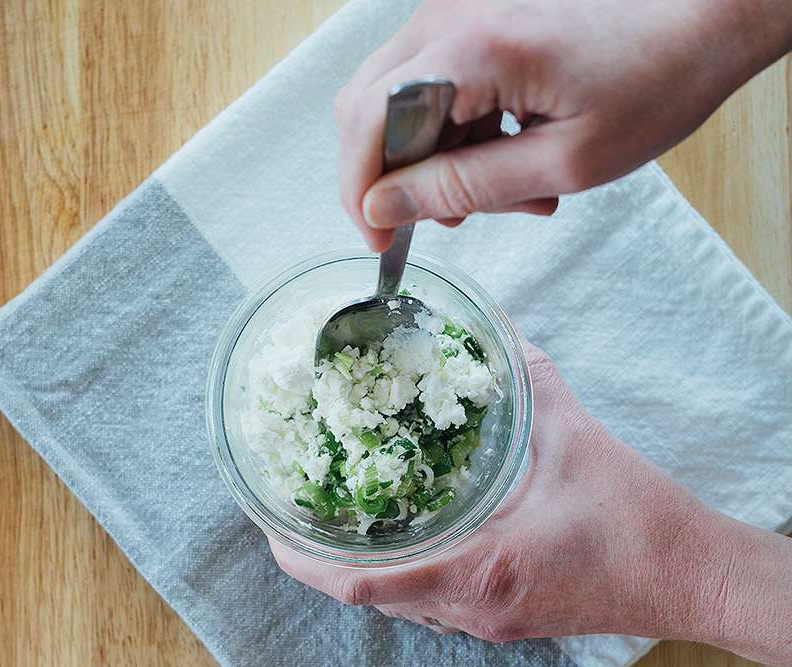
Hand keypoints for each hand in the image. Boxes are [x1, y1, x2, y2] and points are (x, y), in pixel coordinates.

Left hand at [271, 336, 791, 666]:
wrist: (688, 578)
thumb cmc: (636, 520)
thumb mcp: (573, 437)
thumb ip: (523, 377)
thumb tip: (490, 326)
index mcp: (480, 570)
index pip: (364, 584)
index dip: (305, 559)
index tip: (271, 528)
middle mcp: (471, 609)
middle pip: (367, 598)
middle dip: (319, 559)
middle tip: (289, 513)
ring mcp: (484, 623)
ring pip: (396, 606)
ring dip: (356, 568)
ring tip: (329, 522)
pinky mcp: (500, 620)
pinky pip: (427, 605)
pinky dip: (396, 575)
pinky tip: (396, 538)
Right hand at [335, 0, 791, 250]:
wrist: (707, 15)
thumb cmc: (655, 82)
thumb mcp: (560, 162)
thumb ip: (462, 188)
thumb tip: (383, 208)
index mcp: (472, 48)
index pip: (367, 122)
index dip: (361, 192)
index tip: (380, 241)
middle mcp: (451, 14)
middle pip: (368, 108)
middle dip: (397, 178)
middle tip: (449, 217)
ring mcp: (460, 10)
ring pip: (401, 104)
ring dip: (439, 161)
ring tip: (509, 193)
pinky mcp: (476, 18)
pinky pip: (436, 87)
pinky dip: (461, 135)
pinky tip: (512, 159)